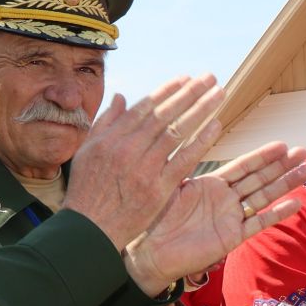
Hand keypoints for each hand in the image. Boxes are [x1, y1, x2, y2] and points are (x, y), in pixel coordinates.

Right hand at [64, 76, 226, 249]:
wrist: (91, 228)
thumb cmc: (87, 189)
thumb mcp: (86, 151)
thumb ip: (105, 122)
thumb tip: (120, 97)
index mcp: (111, 138)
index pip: (145, 108)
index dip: (167, 91)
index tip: (186, 78)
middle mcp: (128, 149)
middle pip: (166, 114)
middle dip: (190, 93)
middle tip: (210, 77)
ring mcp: (145, 169)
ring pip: (178, 132)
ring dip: (201, 110)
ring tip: (219, 93)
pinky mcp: (158, 189)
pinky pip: (184, 160)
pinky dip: (201, 141)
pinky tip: (216, 126)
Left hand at [123, 142, 305, 296]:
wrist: (151, 251)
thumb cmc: (155, 218)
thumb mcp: (172, 185)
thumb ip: (185, 162)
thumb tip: (190, 135)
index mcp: (211, 185)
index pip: (242, 166)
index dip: (262, 156)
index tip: (281, 144)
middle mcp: (225, 199)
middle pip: (259, 178)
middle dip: (281, 166)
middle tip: (303, 152)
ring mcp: (231, 218)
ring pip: (264, 197)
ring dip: (286, 184)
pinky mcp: (233, 237)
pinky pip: (259, 223)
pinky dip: (278, 213)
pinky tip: (296, 203)